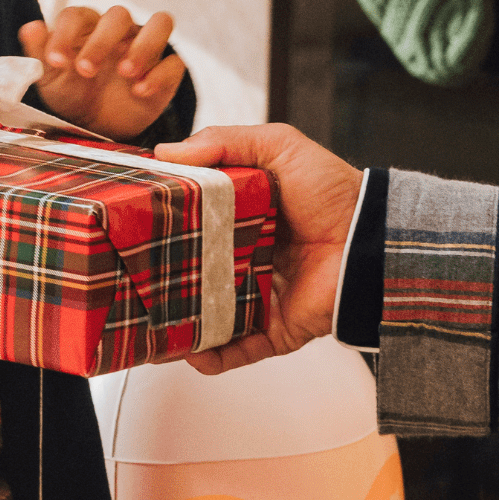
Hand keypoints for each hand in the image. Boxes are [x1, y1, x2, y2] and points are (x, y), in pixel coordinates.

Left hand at [18, 5, 183, 141]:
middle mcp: (119, 31)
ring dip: (144, 45)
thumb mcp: (50, 78)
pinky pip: (174, 63)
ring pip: (160, 23)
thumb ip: (39, 52)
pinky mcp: (165, 72)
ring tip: (125, 72)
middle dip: (102, 41)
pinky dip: (160, 75)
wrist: (96, 126)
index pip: (77, 15)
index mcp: (87, 27)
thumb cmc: (72, 93)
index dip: (65, 33)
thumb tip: (31, 28)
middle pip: (119, 14)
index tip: (56, 61)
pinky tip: (140, 92)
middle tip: (87, 70)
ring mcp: (145, 48)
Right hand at [152, 123, 362, 372]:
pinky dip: (214, 358)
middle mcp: (246, 261)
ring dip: (179, 326)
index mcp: (243, 220)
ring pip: (208, 318)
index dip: (161, 231)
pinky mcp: (276, 330)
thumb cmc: (334, 193)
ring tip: (146, 329)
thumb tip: (166, 151)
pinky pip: (239, 350)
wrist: (371, 240)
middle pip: (194, 276)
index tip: (128, 233)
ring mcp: (259, 299)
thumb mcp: (280, 146)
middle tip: (128, 286)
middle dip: (161, 285)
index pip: (192, 228)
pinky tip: (189, 356)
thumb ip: (226, 141)